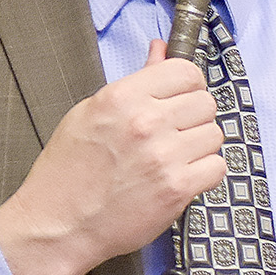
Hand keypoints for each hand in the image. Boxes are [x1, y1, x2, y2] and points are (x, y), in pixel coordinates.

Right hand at [0, 42, 225, 274]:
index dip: (188, 85)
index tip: (180, 99)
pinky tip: (180, 176)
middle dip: (193, 117)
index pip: (186, 71)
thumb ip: (135, 81)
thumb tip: (161, 49)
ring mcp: (164, 156)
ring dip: (199, 146)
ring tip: (173, 158)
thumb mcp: (91, 113)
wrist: (58, 224)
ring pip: (214, 134)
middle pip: (205, 102)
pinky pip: (217, 167)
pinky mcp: (177, 189)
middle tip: (172, 134)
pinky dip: (204, 173)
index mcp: (122, 97)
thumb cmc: (68, 171)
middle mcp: (145, 122)